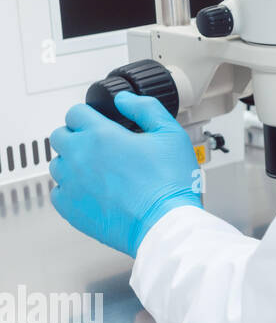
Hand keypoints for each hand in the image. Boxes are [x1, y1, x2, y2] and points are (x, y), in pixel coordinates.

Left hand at [50, 93, 202, 256]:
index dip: (88, 114)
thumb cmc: (170, 183)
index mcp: (101, 135)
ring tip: (96, 170)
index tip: (97, 122)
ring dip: (72, 162)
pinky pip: (58, 192)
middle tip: (97, 145)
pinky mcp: (69, 208)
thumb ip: (146, 108)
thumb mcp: (171, 133)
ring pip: (57, 164)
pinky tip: (92, 190)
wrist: (164, 223)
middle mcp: (79, 156)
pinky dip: (70, 188)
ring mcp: (71, 183)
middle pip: (59, 135)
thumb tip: (124, 100)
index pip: (76, 113)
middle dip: (76, 136)